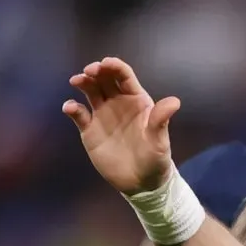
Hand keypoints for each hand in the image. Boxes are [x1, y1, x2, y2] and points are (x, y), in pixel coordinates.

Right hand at [63, 57, 180, 194]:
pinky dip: (72, 108)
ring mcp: (103, 115)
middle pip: (104, 79)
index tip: (106, 64)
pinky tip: (71, 108)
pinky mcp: (90, 129)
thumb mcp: (160, 140)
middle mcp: (118, 103)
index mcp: (137, 101)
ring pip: (90, 91)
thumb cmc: (156, 159)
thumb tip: (174, 101)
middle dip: (96, 70)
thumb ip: (161, 120)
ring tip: (77, 81)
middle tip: (90, 72)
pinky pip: (78, 114)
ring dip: (83, 82)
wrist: (142, 182)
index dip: (115, 66)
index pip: (124, 76)